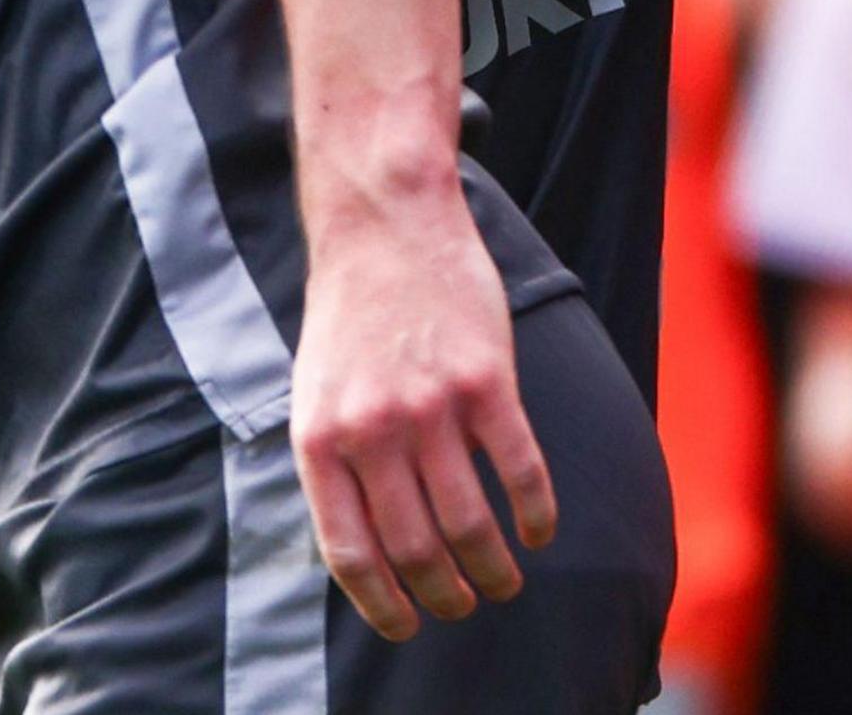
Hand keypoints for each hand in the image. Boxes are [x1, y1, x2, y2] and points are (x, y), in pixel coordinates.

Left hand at [290, 183, 554, 639]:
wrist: (383, 223)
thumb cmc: (348, 314)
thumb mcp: (313, 392)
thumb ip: (334, 464)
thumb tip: (366, 548)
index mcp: (319, 440)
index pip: (350, 553)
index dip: (382, 605)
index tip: (407, 627)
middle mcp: (371, 430)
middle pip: (417, 549)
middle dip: (445, 596)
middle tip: (463, 606)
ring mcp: (431, 406)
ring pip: (471, 524)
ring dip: (493, 570)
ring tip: (504, 583)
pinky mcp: (487, 381)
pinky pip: (520, 471)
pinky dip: (535, 514)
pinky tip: (538, 531)